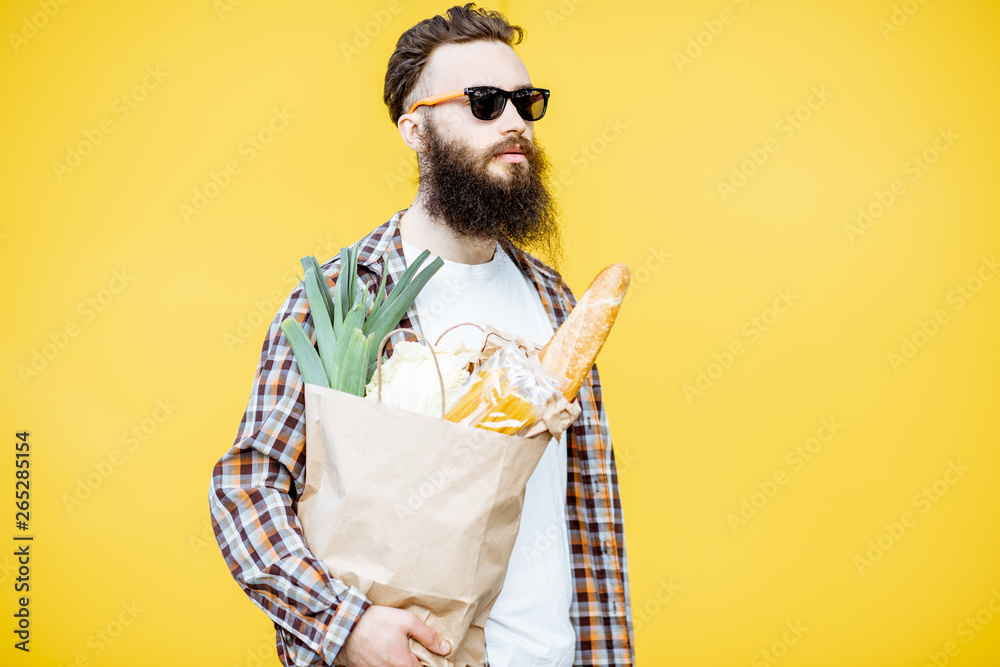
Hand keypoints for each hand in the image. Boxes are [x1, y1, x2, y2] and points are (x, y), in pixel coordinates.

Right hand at [337, 605, 451, 666]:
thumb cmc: (376, 621)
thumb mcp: (407, 621)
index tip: (428, 656)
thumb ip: (428, 636)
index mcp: (404, 665)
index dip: (429, 664)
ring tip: (395, 649)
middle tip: (411, 650)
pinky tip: (383, 651)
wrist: (345, 624)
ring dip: (399, 662)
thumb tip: (445, 648)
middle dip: (414, 662)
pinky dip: (385, 663)